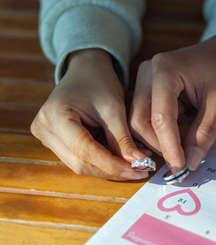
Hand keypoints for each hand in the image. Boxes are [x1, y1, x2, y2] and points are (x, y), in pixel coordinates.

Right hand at [31, 49, 147, 179]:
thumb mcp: (115, 108)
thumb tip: (138, 164)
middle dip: (113, 170)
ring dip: (109, 169)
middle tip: (140, 171)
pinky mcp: (54, 142)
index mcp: (55, 115)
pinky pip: (79, 160)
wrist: (86, 71)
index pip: (86, 151)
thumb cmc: (100, 83)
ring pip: (80, 165)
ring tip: (135, 166)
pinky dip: (102, 163)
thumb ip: (123, 138)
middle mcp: (44, 129)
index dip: (113, 165)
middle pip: (81, 163)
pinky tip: (122, 160)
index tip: (139, 171)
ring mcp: (46, 137)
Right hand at [130, 35, 215, 172]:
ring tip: (193, 136)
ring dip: (164, 138)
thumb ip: (203, 135)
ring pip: (141, 122)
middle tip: (185, 160)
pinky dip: (167, 130)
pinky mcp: (150, 89)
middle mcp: (148, 73)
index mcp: (165, 71)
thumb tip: (189, 164)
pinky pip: (149, 117)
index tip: (180, 168)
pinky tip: (188, 127)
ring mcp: (146, 80)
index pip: (159, 117)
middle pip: (140, 121)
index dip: (169, 147)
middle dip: (161, 145)